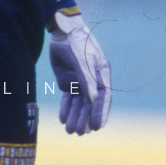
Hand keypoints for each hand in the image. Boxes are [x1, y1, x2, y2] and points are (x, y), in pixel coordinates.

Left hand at [49, 13, 111, 134]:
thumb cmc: (76, 42)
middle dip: (85, 119)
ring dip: (75, 117)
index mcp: (102, 75)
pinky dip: (66, 109)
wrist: (62, 31)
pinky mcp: (68, 83)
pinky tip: (63, 120)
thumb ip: (86, 79)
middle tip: (79, 133)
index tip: (97, 127)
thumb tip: (93, 100)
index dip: (101, 113)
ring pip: (79, 104)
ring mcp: (80, 83)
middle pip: (90, 104)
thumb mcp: (82, 59)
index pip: (103, 98)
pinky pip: (68, 100)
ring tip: (70, 131)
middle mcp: (92, 81)